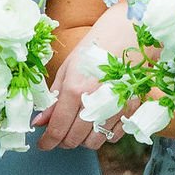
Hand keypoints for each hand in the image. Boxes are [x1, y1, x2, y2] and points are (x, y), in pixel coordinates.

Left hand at [36, 27, 131, 151]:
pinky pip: (115, 135)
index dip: (47, 142)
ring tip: (80, 126)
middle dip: (63, 141)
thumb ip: (55, 98)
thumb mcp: (69, 68)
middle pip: (74, 140)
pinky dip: (104, 133)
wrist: (132, 30)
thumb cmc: (97, 45)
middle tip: (60, 132)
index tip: (43, 144)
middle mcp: (96, 101)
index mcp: (76, 89)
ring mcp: (117, 106)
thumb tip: (40, 121)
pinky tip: (100, 121)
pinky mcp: (134, 107)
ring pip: (95, 142)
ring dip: (83, 139)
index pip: (57, 129)